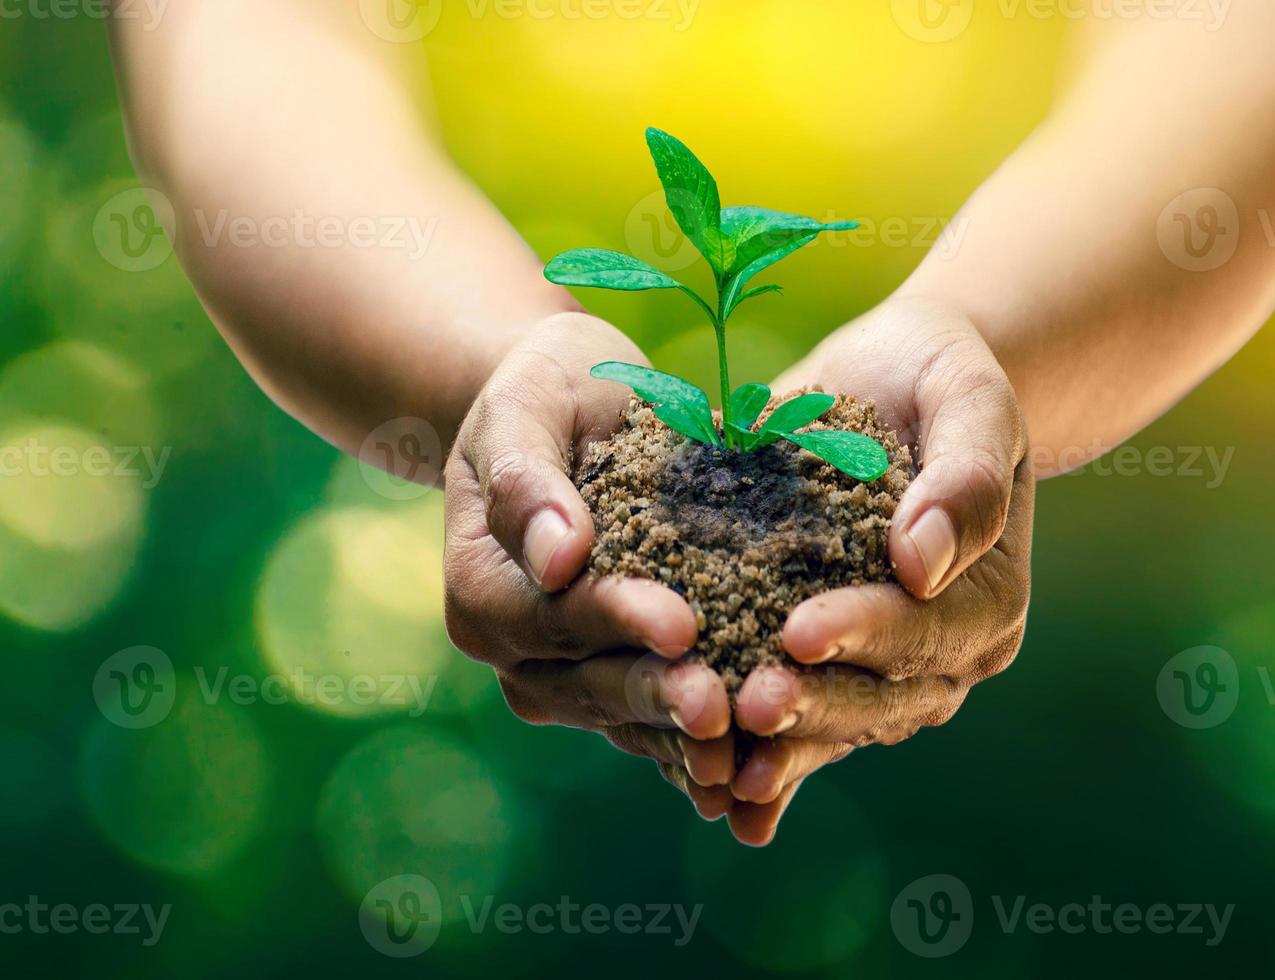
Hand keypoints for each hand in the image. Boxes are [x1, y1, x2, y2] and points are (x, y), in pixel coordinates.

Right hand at [441, 313, 738, 811]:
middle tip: (722, 708)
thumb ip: (528, 481)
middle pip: (595, 682)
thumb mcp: (525, 408)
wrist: (574, 409)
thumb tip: (555, 557)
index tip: (681, 624)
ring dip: (688, 740)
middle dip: (661, 695)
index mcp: (484, 590)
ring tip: (749, 753)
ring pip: (633, 718)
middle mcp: (519, 651)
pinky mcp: (623, 681)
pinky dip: (706, 745)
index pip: (556, 613)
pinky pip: (663, 723)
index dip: (618, 620)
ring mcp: (570, 678)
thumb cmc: (543, 392)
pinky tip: (761, 768)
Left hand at [707, 297, 1034, 839]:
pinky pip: (800, 722)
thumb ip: (964, 479)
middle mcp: (946, 653)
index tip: (799, 632)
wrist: (897, 379)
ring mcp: (888, 672)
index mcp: (988, 599)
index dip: (866, 634)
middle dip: (814, 706)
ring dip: (782, 749)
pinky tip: (707, 791)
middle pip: (881, 696)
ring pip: (836, 724)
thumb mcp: (970, 400)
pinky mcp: (831, 668)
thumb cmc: (942, 377)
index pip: (927, 628)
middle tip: (748, 707)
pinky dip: (760, 756)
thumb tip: (921, 566)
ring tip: (717, 767)